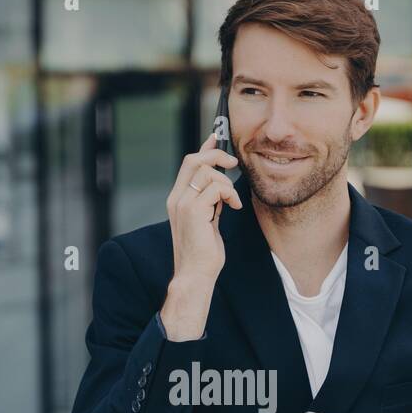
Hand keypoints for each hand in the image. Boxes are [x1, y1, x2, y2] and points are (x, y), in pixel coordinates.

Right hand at [161, 133, 240, 340]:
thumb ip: (211, 201)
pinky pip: (216, 187)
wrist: (196, 275)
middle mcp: (176, 198)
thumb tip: (221, 183)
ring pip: (207, 172)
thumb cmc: (203, 253)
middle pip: (193, 160)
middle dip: (217, 156)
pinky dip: (229, 194)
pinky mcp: (193, 211)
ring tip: (233, 202)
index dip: (205, 148)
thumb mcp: (209, 220)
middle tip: (234, 165)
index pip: (189, 164)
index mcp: (178, 199)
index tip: (218, 137)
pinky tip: (234, 208)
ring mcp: (183, 204)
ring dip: (227, 183)